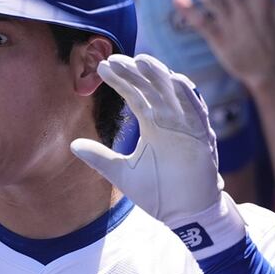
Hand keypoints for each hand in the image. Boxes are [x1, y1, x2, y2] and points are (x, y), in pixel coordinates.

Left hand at [70, 53, 222, 227]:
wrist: (185, 214)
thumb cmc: (158, 193)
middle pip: (152, 88)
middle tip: (116, 58)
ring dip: (160, 77)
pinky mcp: (202, 138)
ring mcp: (186, 127)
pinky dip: (188, 97)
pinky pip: (196, 112)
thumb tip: (72, 144)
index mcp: (153, 125)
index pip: (135, 95)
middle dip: (135, 72)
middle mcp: (169, 120)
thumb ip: (99, 157)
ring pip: (173, 94)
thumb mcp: (122, 173)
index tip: (102, 67)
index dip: (120, 80)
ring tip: (142, 60)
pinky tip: (175, 80)